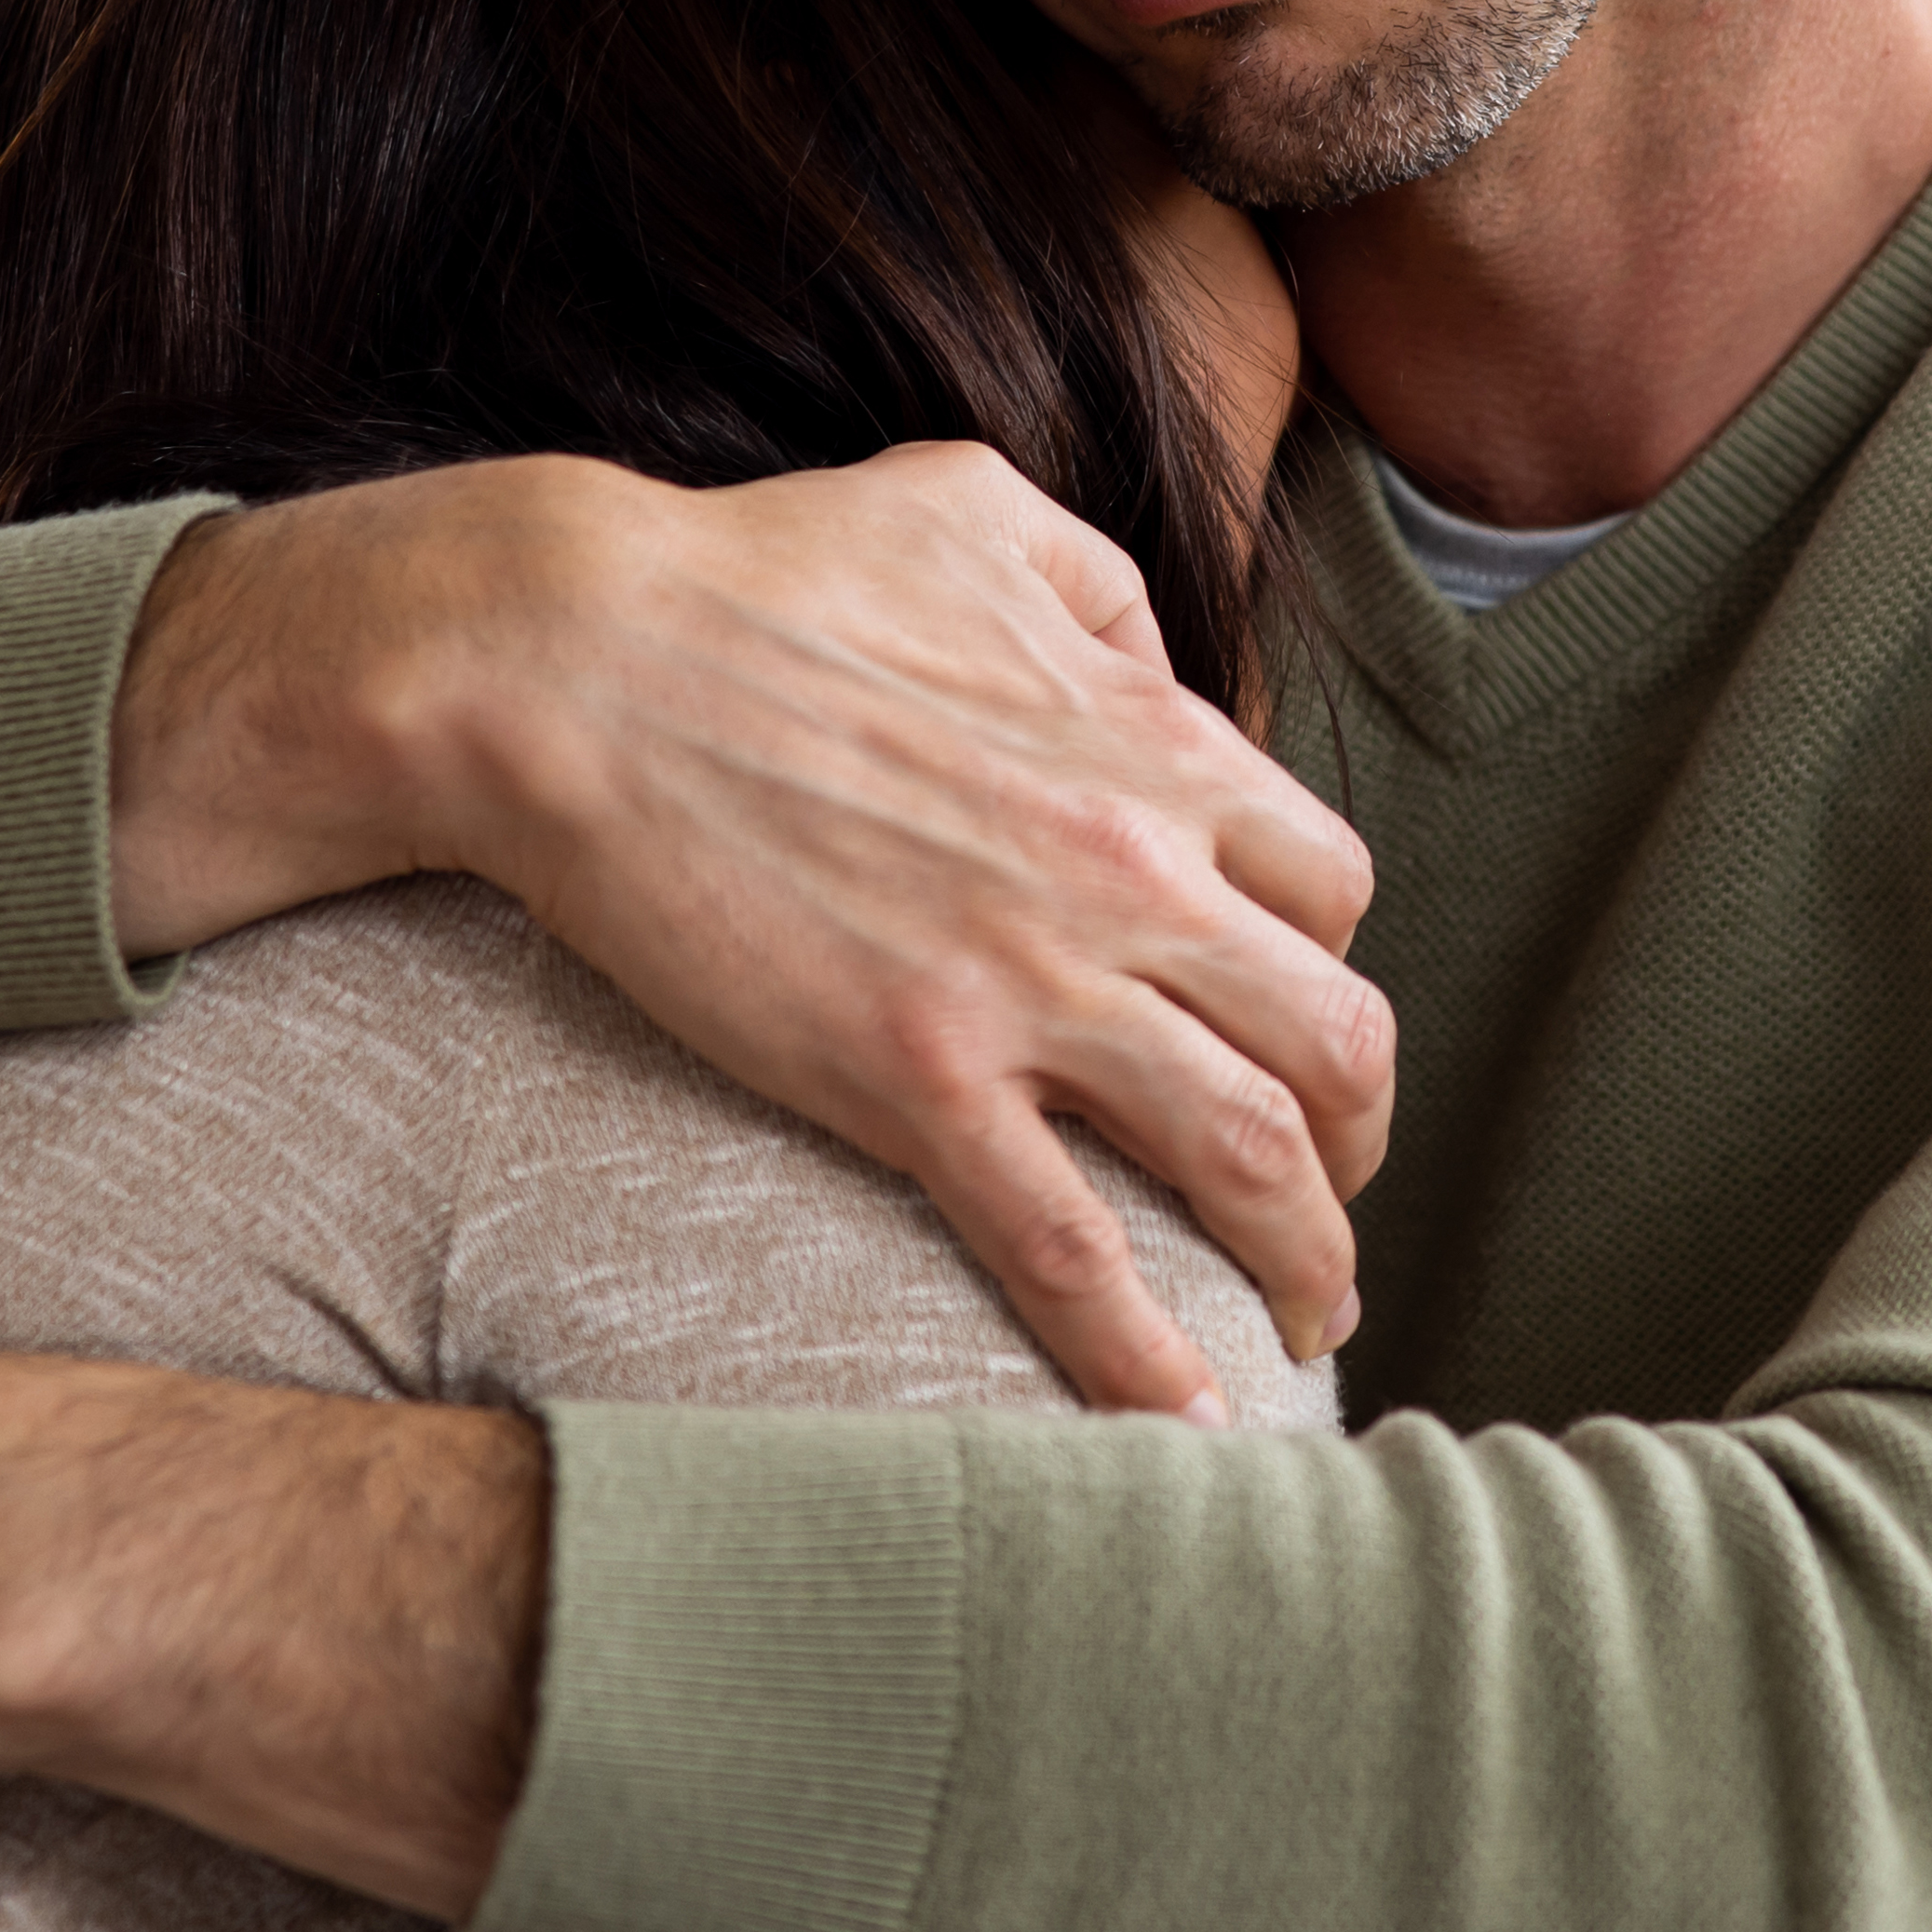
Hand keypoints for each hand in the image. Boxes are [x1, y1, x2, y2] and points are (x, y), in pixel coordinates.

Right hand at [115, 444, 1386, 1418]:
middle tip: (1327, 1194)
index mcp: (1150, 746)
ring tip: (1306, 1321)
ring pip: (1249, 1156)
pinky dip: (1146, 1357)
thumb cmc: (751, 573)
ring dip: (1305, 1257)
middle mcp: (1130, 871)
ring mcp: (1030, 986)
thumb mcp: (967, 506)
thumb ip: (1096, 582)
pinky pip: (1072, 1253)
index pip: (1328, 889)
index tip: (1292, 1035)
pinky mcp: (915, 1082)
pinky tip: (1182, 1424)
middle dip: (1359, 1138)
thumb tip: (1157, 660)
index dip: (1326, 973)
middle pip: (1335, 1038)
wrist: (572, 660)